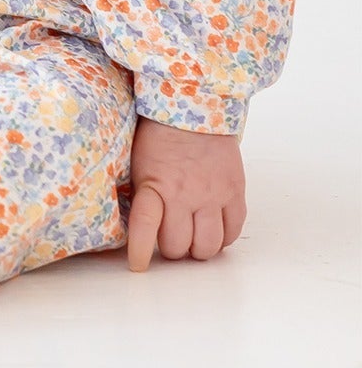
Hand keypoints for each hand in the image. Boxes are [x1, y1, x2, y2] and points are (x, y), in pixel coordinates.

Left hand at [126, 115, 246, 270]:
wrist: (195, 103)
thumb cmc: (160, 133)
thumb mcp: (139, 161)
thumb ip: (140, 192)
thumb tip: (133, 224)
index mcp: (154, 184)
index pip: (144, 226)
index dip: (139, 251)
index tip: (138, 265)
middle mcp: (184, 193)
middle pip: (178, 246)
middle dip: (172, 248)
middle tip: (171, 237)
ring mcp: (212, 194)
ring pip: (208, 247)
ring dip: (198, 247)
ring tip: (193, 236)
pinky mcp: (235, 191)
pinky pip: (233, 231)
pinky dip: (222, 238)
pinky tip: (214, 229)